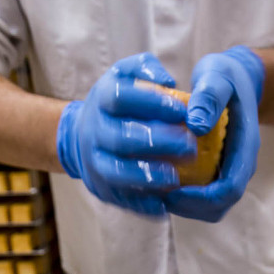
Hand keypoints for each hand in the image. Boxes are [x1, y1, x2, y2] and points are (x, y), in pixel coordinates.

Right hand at [56, 53, 194, 216]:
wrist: (83, 136)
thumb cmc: (118, 103)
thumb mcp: (126, 74)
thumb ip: (146, 67)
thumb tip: (168, 82)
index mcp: (103, 98)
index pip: (123, 97)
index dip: (152, 103)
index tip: (182, 110)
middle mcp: (94, 130)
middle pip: (122, 138)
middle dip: (158, 143)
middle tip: (190, 147)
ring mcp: (95, 161)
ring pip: (117, 172)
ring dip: (148, 177)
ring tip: (176, 178)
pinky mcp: (101, 186)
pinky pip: (120, 198)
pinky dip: (141, 204)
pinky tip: (163, 205)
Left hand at [164, 46, 264, 222]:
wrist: (235, 80)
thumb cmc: (224, 77)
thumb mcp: (218, 76)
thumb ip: (209, 97)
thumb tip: (195, 125)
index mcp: (245, 148)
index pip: (229, 188)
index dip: (200, 197)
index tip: (171, 190)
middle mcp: (239, 166)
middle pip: (218, 206)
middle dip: (187, 207)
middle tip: (154, 196)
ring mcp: (227, 171)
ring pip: (209, 208)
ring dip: (181, 206)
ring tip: (152, 193)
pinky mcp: (214, 172)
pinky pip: (200, 198)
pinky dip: (179, 198)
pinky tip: (155, 184)